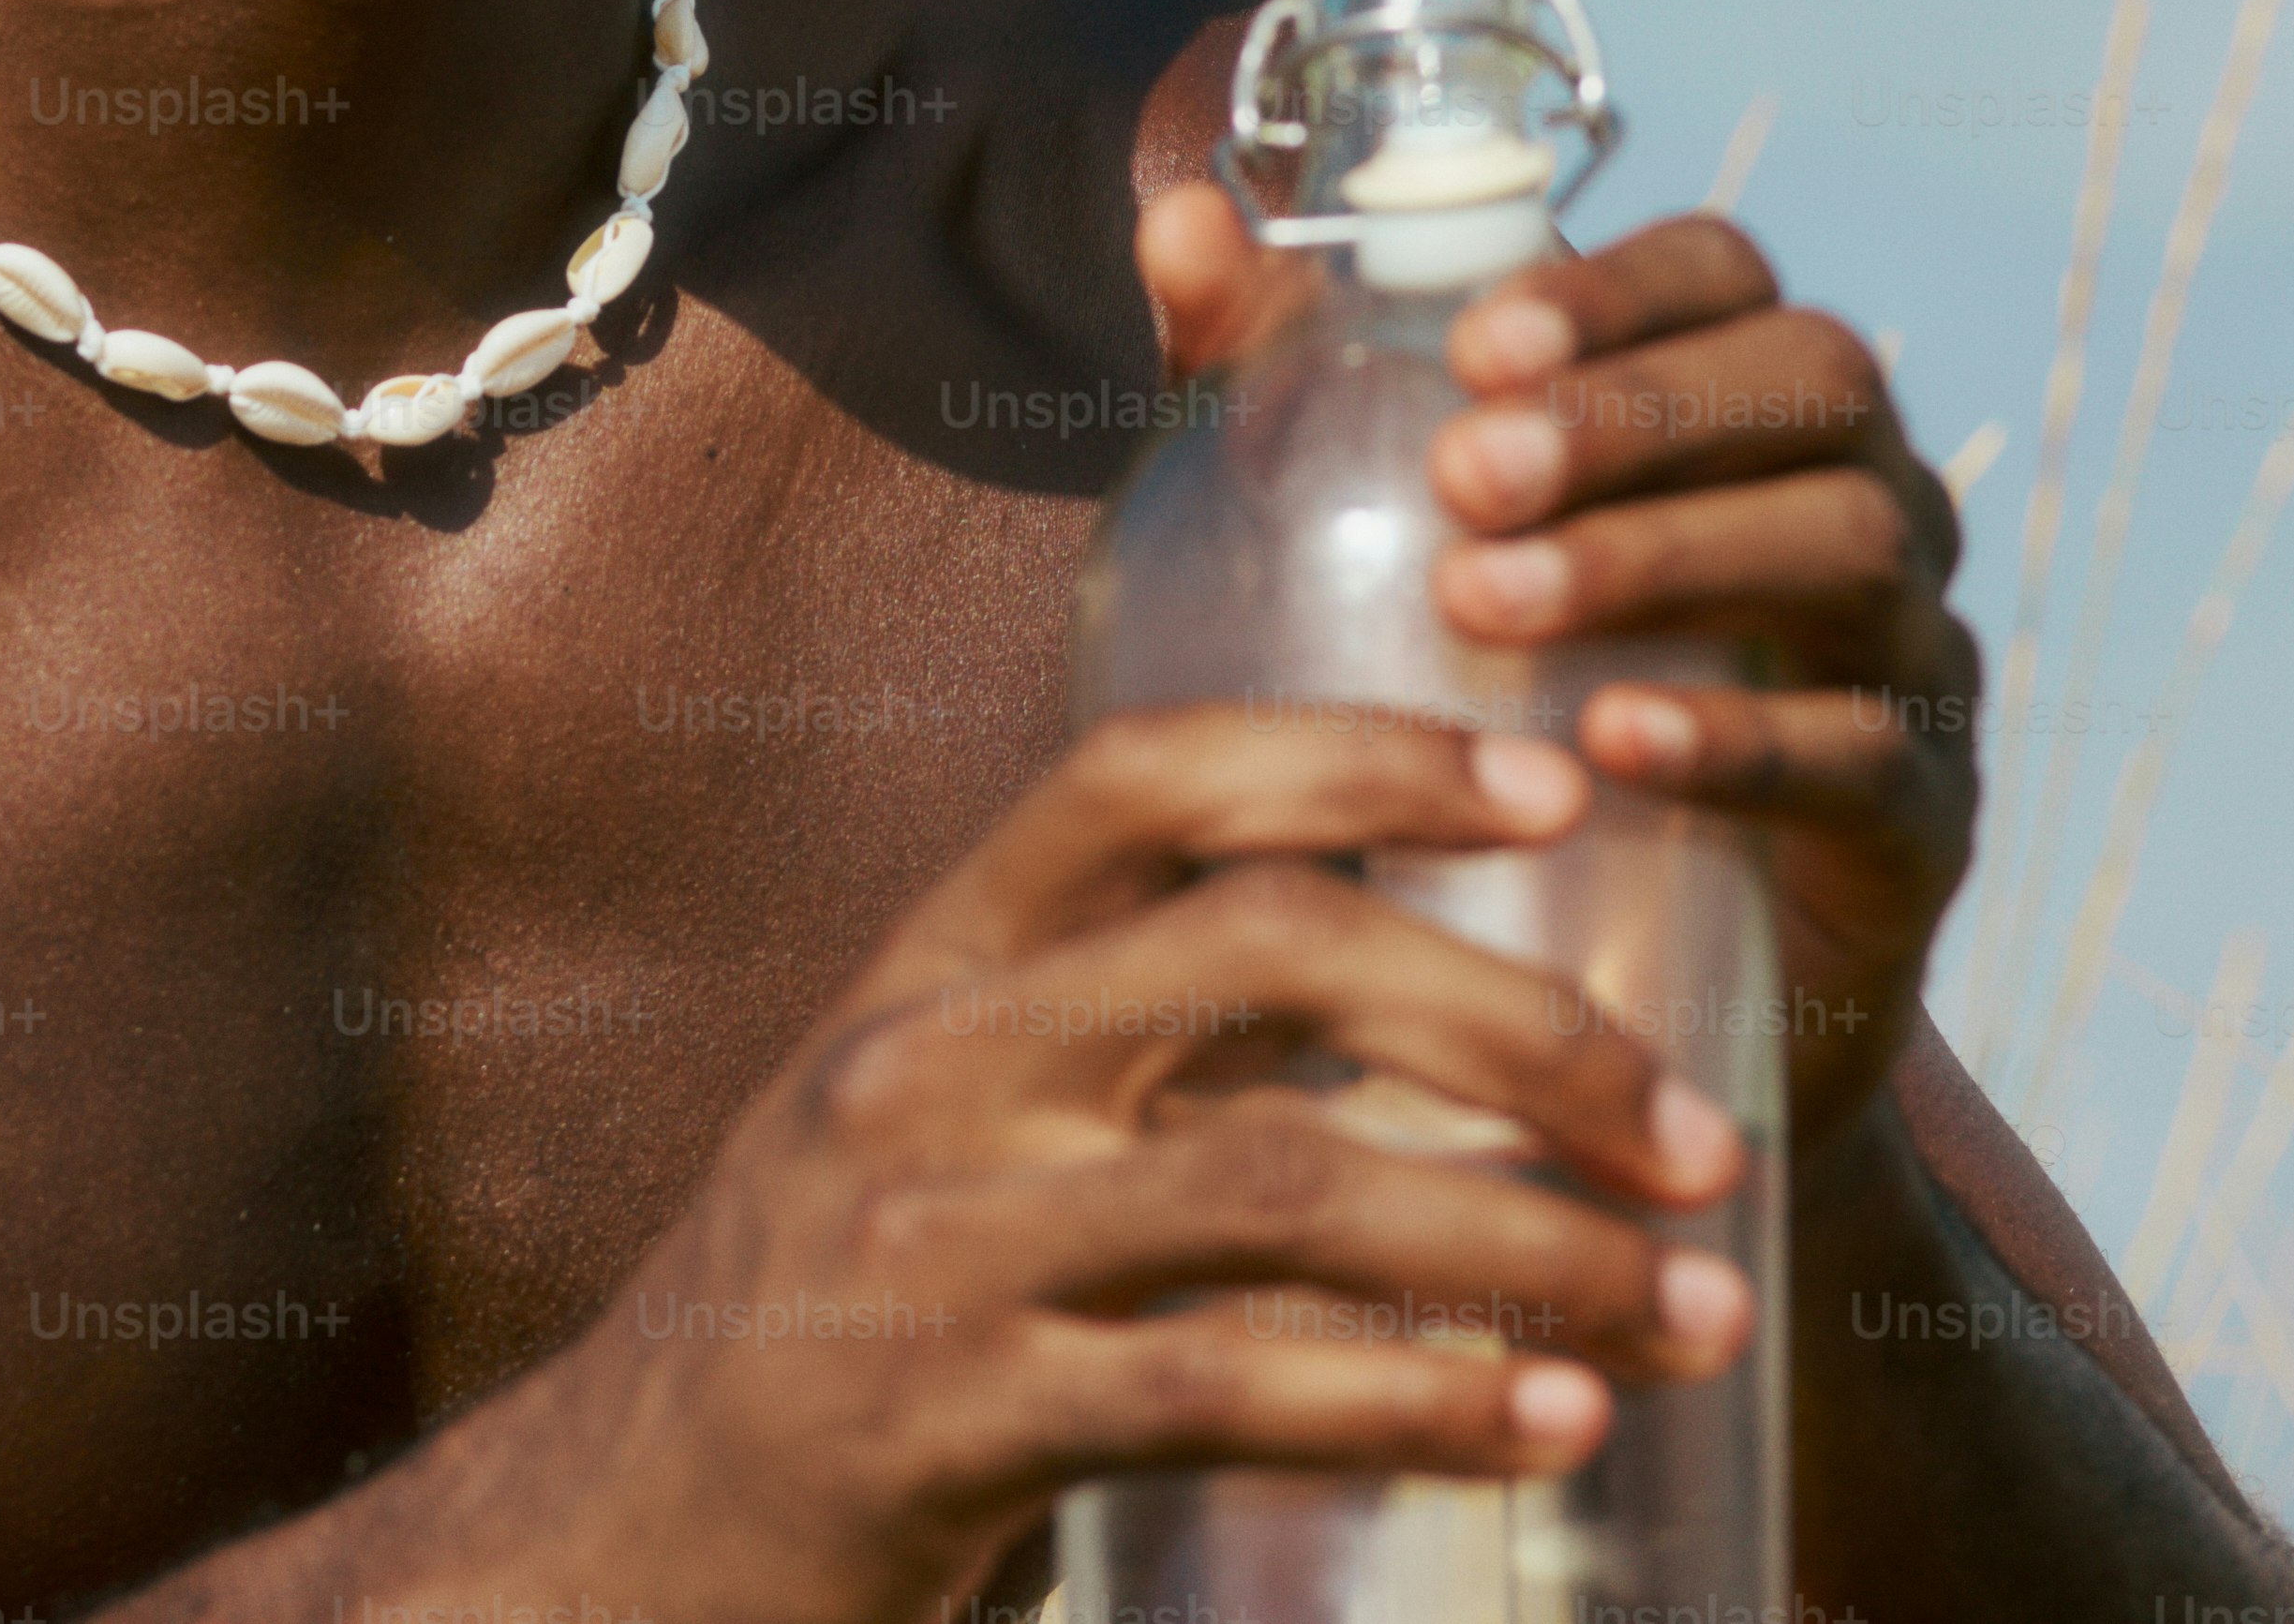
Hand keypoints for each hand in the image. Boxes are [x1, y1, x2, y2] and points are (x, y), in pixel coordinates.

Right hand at [510, 711, 1756, 1623]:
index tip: (1554, 785)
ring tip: (1700, 1307)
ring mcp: (922, 1244)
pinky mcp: (937, 1425)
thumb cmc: (814, 1341)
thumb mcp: (914, 1141)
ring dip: (1530, 1240)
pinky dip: (1422, 1401)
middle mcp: (919, 1070)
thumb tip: (1396, 1027)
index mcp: (921, 971)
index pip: (1142, 778)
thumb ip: (1095, 1066)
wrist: (593, 1554)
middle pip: (1270, 955)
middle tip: (1700, 1133)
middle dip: (1525, 1026)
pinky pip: (1226, 1388)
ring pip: (1286, 1183)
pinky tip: (1557, 1425)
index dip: (1359, 751)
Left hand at [1138, 182, 1978, 1160]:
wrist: (1620, 971)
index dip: (1617, 286)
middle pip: (1814, 382)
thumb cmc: (1491, 684)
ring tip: (1489, 604)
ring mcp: (1911, 648)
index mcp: (1741, 396)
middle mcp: (1860, 491)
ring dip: (1664, 557)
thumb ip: (1277, 369)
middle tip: (1461, 479)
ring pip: (1852, 543)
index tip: (1473, 345)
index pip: (1727, 271)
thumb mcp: (1371, 521)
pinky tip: (1612, 745)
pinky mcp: (1924, 817)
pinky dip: (1742, 736)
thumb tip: (1174, 215)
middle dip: (1636, 412)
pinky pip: (1870, 751)